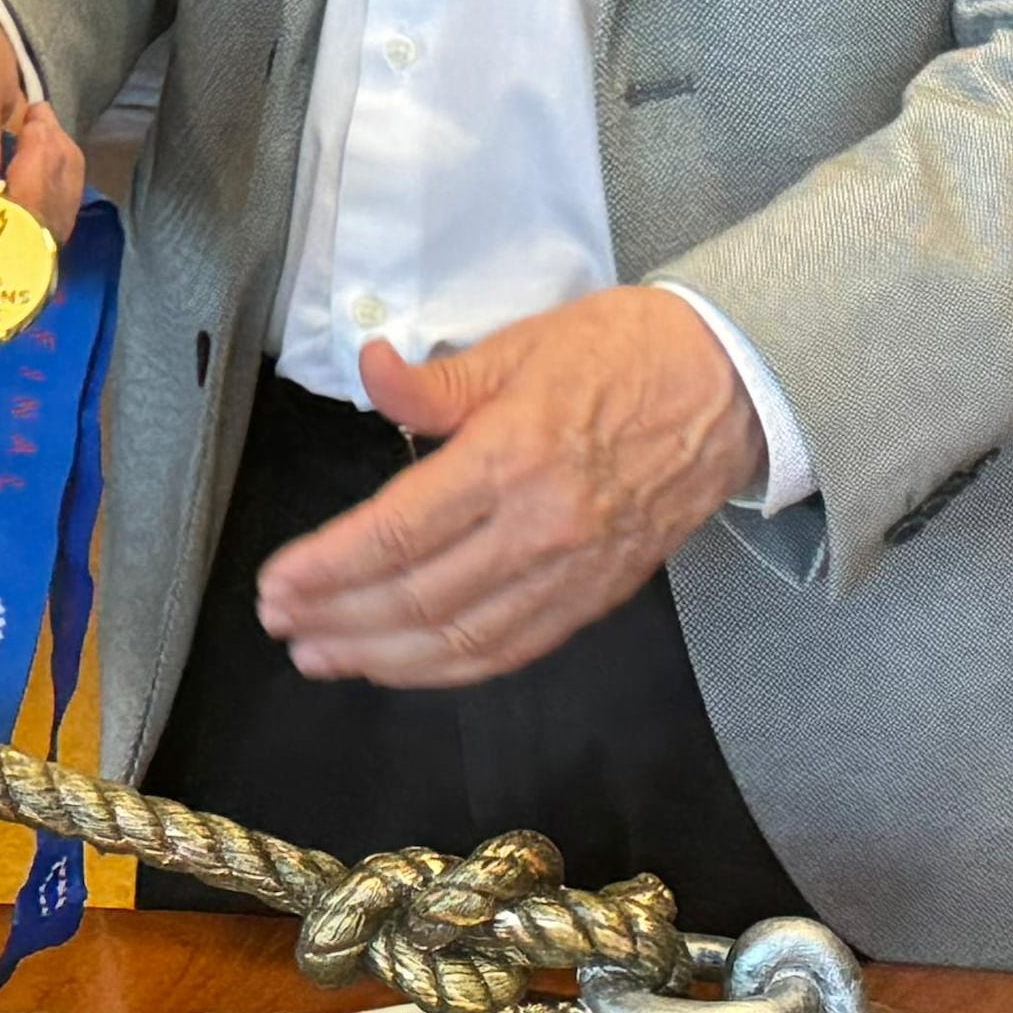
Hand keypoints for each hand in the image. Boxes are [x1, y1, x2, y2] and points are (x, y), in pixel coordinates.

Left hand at [250, 287, 765, 688]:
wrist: (736, 386)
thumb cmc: (623, 352)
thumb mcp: (520, 345)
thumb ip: (436, 381)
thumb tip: (369, 368)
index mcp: (513, 456)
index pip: (398, 531)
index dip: (328, 566)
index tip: (276, 583)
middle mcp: (541, 527)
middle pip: (418, 597)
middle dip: (339, 618)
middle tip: (281, 623)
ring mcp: (574, 571)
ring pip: (462, 639)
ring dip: (382, 658)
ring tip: (322, 656)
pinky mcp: (600, 595)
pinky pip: (514, 648)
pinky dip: (450, 668)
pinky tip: (402, 665)